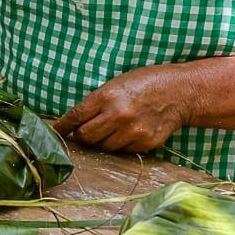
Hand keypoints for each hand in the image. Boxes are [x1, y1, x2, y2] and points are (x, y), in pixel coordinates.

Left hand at [54, 65, 191, 153]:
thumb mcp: (114, 85)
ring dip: (102, 142)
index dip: (63, 127)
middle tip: (84, 133)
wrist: (179, 92)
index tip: (55, 132)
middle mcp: (118, 115)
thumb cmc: (143, 83)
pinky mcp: (146, 143)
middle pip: (86, 137)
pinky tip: (127, 133)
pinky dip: (121, 145)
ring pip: (104, 147)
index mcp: (106, 97)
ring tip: (110, 131)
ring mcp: (133, 132)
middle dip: (82, 136)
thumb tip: (74, 122)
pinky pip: (124, 151)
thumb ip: (96, 103)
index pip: (76, 117)